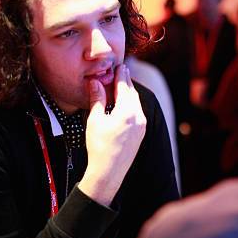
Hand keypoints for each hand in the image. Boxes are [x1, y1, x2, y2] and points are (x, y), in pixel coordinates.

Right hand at [79, 63, 146, 206]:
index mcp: (127, 111)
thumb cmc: (99, 147)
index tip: (119, 65)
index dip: (120, 74)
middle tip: (121, 72)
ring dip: (129, 93)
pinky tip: (123, 105)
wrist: (108, 172)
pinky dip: (131, 105)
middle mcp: (138, 117)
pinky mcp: (141, 133)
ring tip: (120, 87)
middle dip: (126, 82)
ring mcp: (142, 126)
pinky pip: (137, 113)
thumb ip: (97, 99)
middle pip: (132, 93)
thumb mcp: (95, 120)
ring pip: (136, 103)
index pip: (124, 86)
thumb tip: (95, 82)